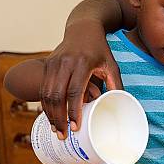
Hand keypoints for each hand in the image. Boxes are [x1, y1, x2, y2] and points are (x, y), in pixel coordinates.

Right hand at [40, 21, 122, 137]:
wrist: (82, 28)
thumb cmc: (100, 49)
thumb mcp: (111, 64)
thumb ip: (116, 84)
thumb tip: (121, 105)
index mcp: (83, 63)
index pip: (75, 91)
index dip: (74, 111)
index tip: (75, 127)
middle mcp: (65, 62)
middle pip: (57, 95)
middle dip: (59, 118)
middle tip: (63, 135)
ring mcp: (53, 63)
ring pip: (47, 93)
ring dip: (50, 114)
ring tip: (56, 130)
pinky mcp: (47, 65)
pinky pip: (43, 88)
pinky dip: (45, 104)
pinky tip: (50, 116)